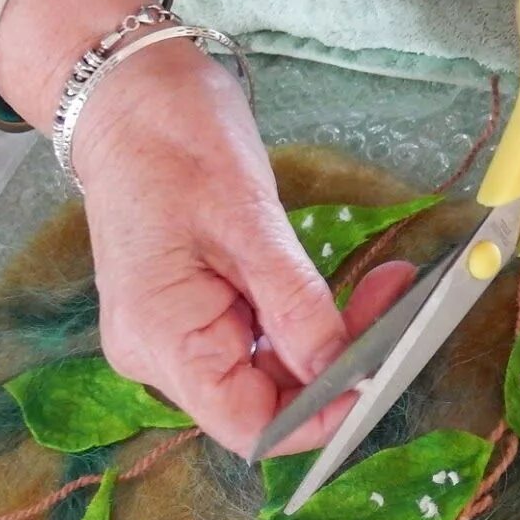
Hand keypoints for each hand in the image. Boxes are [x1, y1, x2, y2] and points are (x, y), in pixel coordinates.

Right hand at [0, 0, 409, 456]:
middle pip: (263, 399)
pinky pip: (257, 340)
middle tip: (393, 301)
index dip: (316, 418)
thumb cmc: (170, 141)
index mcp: (161, 340)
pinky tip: (344, 289)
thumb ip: (294, 304)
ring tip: (382, 285)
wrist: (126, 94)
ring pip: (268, 371)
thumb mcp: (246, 218)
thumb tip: (342, 371)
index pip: (247, 425)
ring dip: (328, 340)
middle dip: (335, 365)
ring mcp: (173, 336)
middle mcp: (160, 354)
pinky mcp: (190, 314)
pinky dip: (305, 321)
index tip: (378, 375)